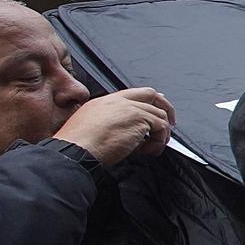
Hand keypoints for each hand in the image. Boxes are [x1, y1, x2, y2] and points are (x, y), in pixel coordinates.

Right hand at [52, 88, 173, 165]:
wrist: (75, 150)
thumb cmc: (78, 146)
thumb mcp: (90, 129)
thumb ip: (110, 126)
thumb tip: (131, 136)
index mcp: (104, 102)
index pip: (133, 95)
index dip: (148, 102)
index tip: (157, 110)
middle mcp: (118, 101)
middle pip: (151, 94)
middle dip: (165, 107)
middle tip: (169, 124)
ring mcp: (130, 108)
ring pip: (159, 114)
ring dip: (160, 134)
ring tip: (151, 148)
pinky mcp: (140, 118)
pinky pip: (161, 127)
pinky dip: (159, 141)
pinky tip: (148, 150)